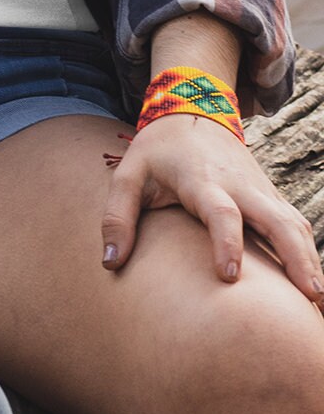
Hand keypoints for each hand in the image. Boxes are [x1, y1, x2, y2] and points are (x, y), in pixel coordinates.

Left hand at [102, 114, 323, 305]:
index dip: (226, 242)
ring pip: (295, 225)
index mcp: (203, 180)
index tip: (229, 276)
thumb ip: (116, 218)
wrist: (193, 109)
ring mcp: (261, 190)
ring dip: (310, 261)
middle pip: (278, 220)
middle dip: (296, 258)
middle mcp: (240, 186)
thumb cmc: (157, 150)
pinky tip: (313, 286)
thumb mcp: (127, 176)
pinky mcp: (271, 196)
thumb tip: (110, 263)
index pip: (221, 212)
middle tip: (310, 297)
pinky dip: (308, 253)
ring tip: (321, 304)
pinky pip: (296, 225)